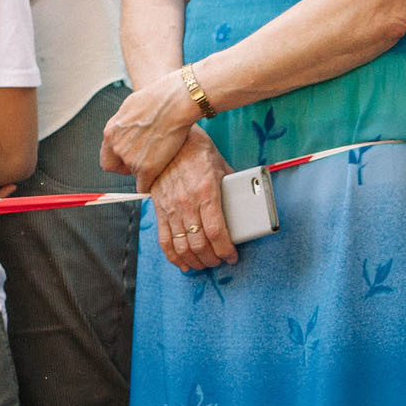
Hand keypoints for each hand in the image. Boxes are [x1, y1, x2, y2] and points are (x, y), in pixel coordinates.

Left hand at [100, 71, 203, 186]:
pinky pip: (144, 186)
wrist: (174, 103)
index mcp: (110, 132)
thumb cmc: (158, 99)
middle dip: (127, 167)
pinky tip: (160, 173)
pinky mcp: (147, 168)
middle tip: (143, 159)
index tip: (128, 158)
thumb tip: (128, 129)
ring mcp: (131, 160)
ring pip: (134, 175)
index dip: (117, 160)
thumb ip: (125, 125)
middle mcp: (117, 148)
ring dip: (144, 169)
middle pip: (116, 168)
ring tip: (160, 155)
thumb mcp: (131, 108)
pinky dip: (150, 183)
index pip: (106, 158)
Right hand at [146, 127, 238, 270]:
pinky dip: (174, 257)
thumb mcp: (222, 168)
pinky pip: (164, 240)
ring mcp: (171, 208)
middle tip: (219, 261)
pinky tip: (183, 264)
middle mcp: (187, 203)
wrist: (172, 141)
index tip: (231, 257)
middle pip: (199, 244)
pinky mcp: (160, 210)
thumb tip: (246, 206)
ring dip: (195, 261)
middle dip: (212, 259)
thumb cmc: (200, 153)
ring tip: (204, 264)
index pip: (216, 232)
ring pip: (182, 246)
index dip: (225, 250)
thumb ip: (231, 189)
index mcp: (206, 193)